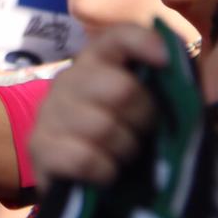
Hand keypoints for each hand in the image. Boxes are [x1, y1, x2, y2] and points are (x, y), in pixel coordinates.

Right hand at [28, 23, 164, 192]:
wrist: (77, 181)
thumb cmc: (117, 138)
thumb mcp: (142, 108)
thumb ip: (162, 86)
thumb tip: (178, 65)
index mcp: (95, 62)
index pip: (118, 37)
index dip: (144, 43)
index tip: (165, 62)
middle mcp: (67, 80)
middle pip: (121, 88)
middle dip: (143, 118)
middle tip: (142, 133)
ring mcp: (48, 112)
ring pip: (103, 127)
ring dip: (124, 149)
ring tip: (121, 155)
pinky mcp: (40, 146)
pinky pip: (84, 158)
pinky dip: (104, 171)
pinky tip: (104, 172)